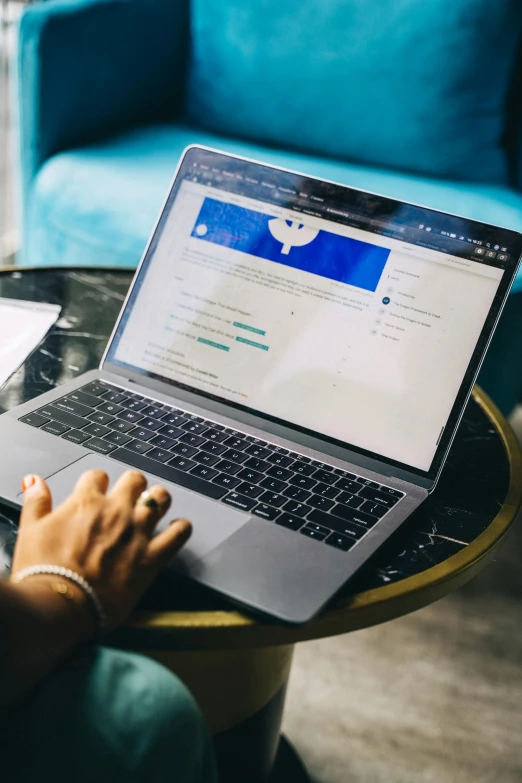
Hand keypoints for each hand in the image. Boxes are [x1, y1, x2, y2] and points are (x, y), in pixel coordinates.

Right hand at [11, 469, 191, 632]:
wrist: (59, 605)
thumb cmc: (43, 571)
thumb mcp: (30, 530)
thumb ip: (37, 502)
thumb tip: (35, 481)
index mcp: (86, 502)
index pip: (98, 475)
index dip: (97, 483)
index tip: (96, 492)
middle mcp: (116, 511)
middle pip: (134, 480)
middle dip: (132, 486)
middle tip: (129, 497)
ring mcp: (137, 532)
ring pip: (160, 498)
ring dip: (158, 500)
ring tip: (155, 506)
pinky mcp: (152, 557)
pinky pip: (179, 533)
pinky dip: (181, 528)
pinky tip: (177, 529)